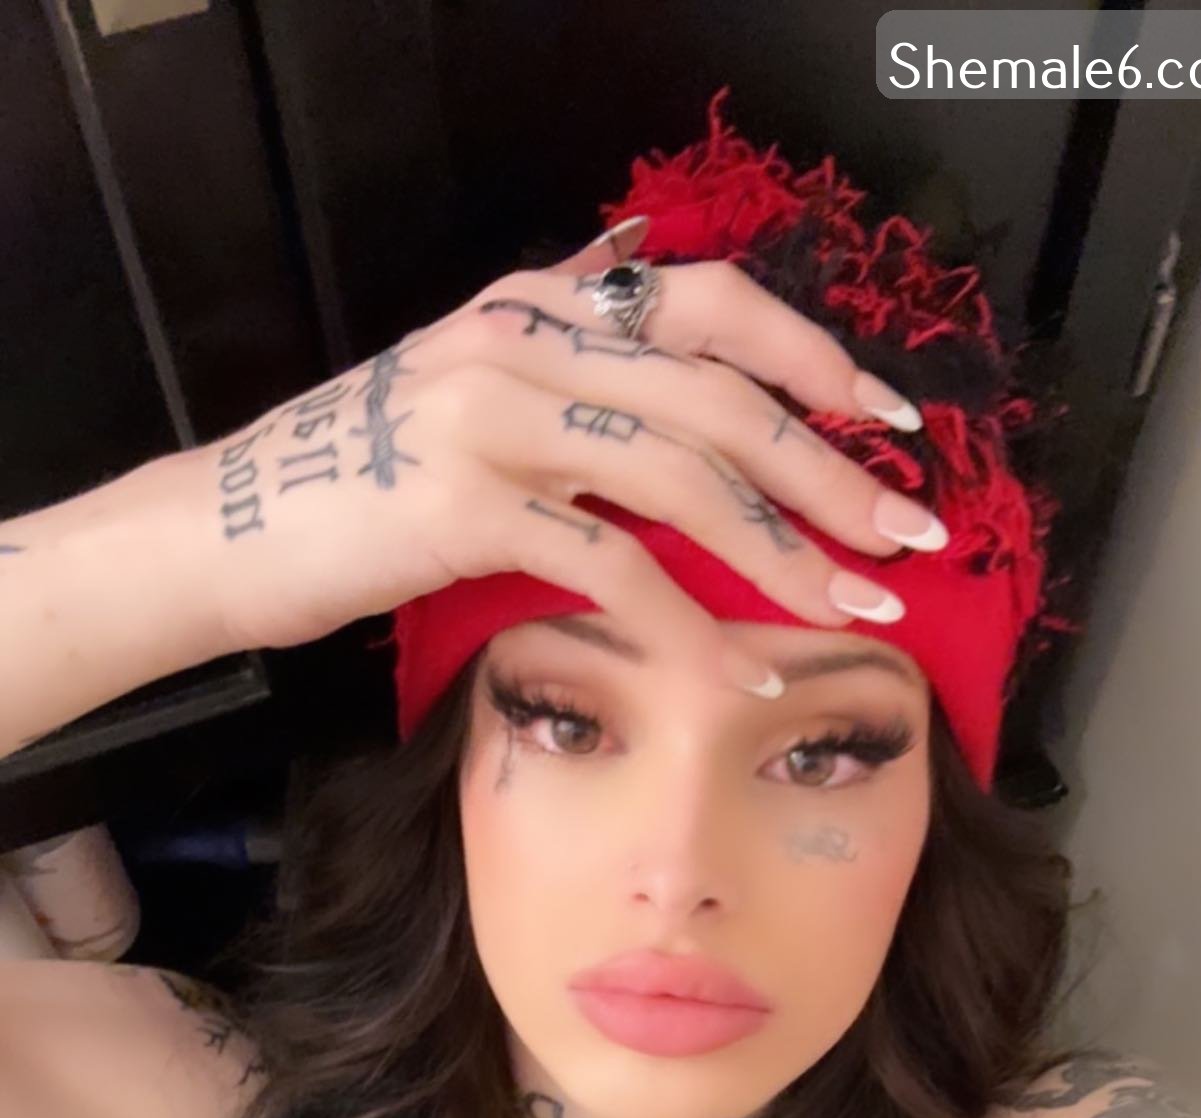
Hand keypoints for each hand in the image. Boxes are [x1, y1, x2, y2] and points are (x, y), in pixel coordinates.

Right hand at [196, 216, 943, 685]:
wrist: (229, 531)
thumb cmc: (362, 486)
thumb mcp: (472, 395)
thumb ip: (570, 375)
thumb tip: (672, 374)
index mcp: (540, 306)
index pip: (709, 302)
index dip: (813, 355)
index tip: (891, 422)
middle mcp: (524, 342)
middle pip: (719, 394)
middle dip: (830, 469)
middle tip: (909, 534)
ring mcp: (492, 419)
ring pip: (681, 473)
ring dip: (785, 546)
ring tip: (856, 602)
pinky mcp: (463, 507)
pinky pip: (612, 564)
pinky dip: (691, 624)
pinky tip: (745, 669)